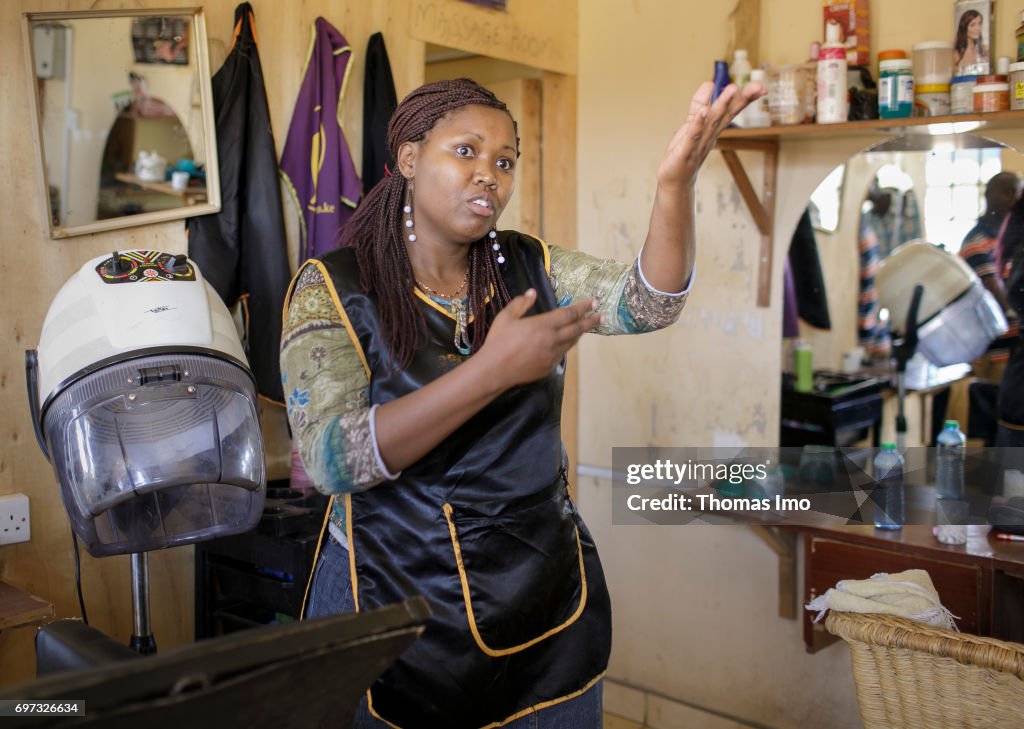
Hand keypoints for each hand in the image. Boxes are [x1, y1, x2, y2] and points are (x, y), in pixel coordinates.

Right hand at [477, 289, 599, 386]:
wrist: (495, 371)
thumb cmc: (498, 342)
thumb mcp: (506, 318)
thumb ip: (520, 304)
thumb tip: (532, 292)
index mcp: (543, 325)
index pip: (569, 314)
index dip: (582, 308)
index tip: (594, 303)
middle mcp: (552, 340)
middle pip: (577, 329)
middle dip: (590, 321)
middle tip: (600, 316)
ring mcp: (552, 355)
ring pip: (571, 342)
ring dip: (579, 333)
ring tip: (585, 327)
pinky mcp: (549, 367)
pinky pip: (562, 353)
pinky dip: (566, 345)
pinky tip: (566, 342)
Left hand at [655, 81, 766, 190]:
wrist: (675, 180)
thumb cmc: (685, 152)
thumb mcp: (692, 123)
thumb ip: (699, 103)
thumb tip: (710, 82)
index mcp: (714, 128)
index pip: (732, 110)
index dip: (745, 98)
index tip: (761, 87)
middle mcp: (710, 136)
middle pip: (727, 115)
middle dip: (740, 100)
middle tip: (757, 86)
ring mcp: (699, 144)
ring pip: (713, 123)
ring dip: (722, 106)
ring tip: (732, 89)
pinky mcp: (685, 152)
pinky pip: (693, 137)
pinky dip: (698, 125)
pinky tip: (703, 112)